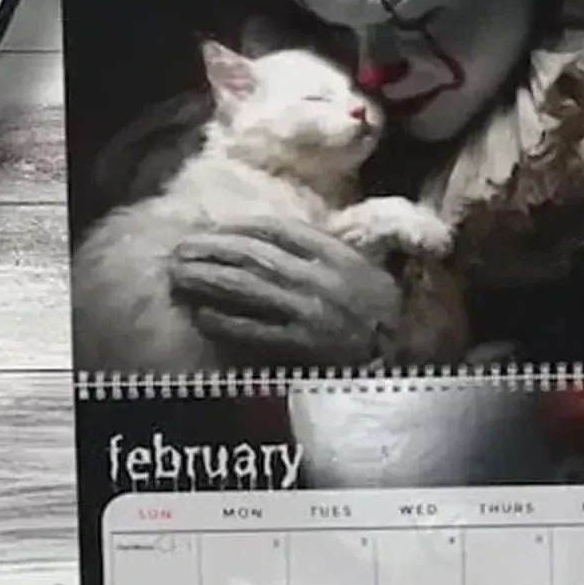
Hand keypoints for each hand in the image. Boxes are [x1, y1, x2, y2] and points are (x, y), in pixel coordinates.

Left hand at [169, 218, 402, 366]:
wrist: (404, 358)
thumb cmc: (380, 311)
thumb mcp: (359, 268)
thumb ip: (320, 251)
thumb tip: (268, 239)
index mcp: (335, 254)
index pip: (277, 230)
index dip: (239, 226)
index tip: (214, 228)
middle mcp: (319, 278)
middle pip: (253, 255)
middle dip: (213, 250)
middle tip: (181, 248)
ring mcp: (308, 313)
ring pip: (245, 288)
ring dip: (207, 279)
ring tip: (180, 275)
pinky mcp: (299, 347)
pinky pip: (251, 330)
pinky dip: (222, 321)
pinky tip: (200, 315)